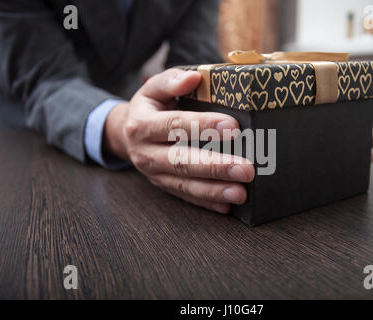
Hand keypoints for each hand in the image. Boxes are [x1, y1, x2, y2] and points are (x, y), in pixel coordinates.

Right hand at [103, 68, 254, 213]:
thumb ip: (171, 81)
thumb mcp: (153, 89)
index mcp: (142, 125)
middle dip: (215, 166)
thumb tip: (194, 77)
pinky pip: (185, 196)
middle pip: (181, 161)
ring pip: (184, 184)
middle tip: (246, 169)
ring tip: (240, 193)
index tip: (233, 127)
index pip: (175, 125)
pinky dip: (206, 202)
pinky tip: (227, 206)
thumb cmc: (149, 107)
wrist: (126, 134)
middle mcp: (146, 153)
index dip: (204, 126)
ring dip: (214, 190)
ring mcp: (153, 174)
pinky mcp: (163, 186)